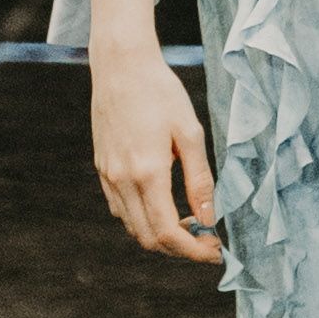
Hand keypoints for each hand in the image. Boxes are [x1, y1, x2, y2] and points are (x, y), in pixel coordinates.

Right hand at [89, 42, 218, 263]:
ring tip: (190, 221)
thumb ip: (199, 180)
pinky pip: (121, 209)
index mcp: (147, 173)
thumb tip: (209, 218)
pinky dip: (143, 219)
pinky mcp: (103, 168)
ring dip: (161, 235)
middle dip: (180, 248)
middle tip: (207, 240)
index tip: (215, 252)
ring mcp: (108, 176)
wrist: (121, 65)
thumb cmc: (160, 92)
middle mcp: (122, 181)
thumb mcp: (189, 132)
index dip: (193, 250)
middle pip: (148, 238)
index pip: (168, 232)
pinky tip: (164, 203)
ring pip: (133, 227)